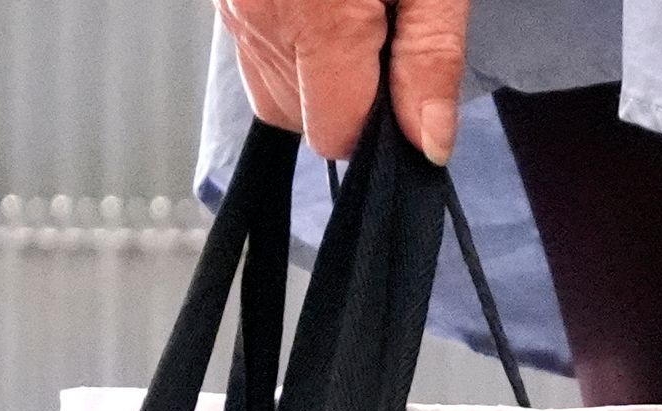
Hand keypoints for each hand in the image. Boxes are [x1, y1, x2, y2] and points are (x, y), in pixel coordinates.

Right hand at [218, 0, 469, 163]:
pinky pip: (251, 51)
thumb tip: (430, 144)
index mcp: (317, 19)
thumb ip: (431, 59)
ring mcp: (230, 7)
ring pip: (270, 89)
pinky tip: (315, 3)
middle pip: (297, 119)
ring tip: (346, 7)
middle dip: (341, 92)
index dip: (373, 119)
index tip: (397, 75)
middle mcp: (259, 18)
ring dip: (309, 68)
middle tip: (376, 27)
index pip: (335, 136)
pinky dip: (285, 42)